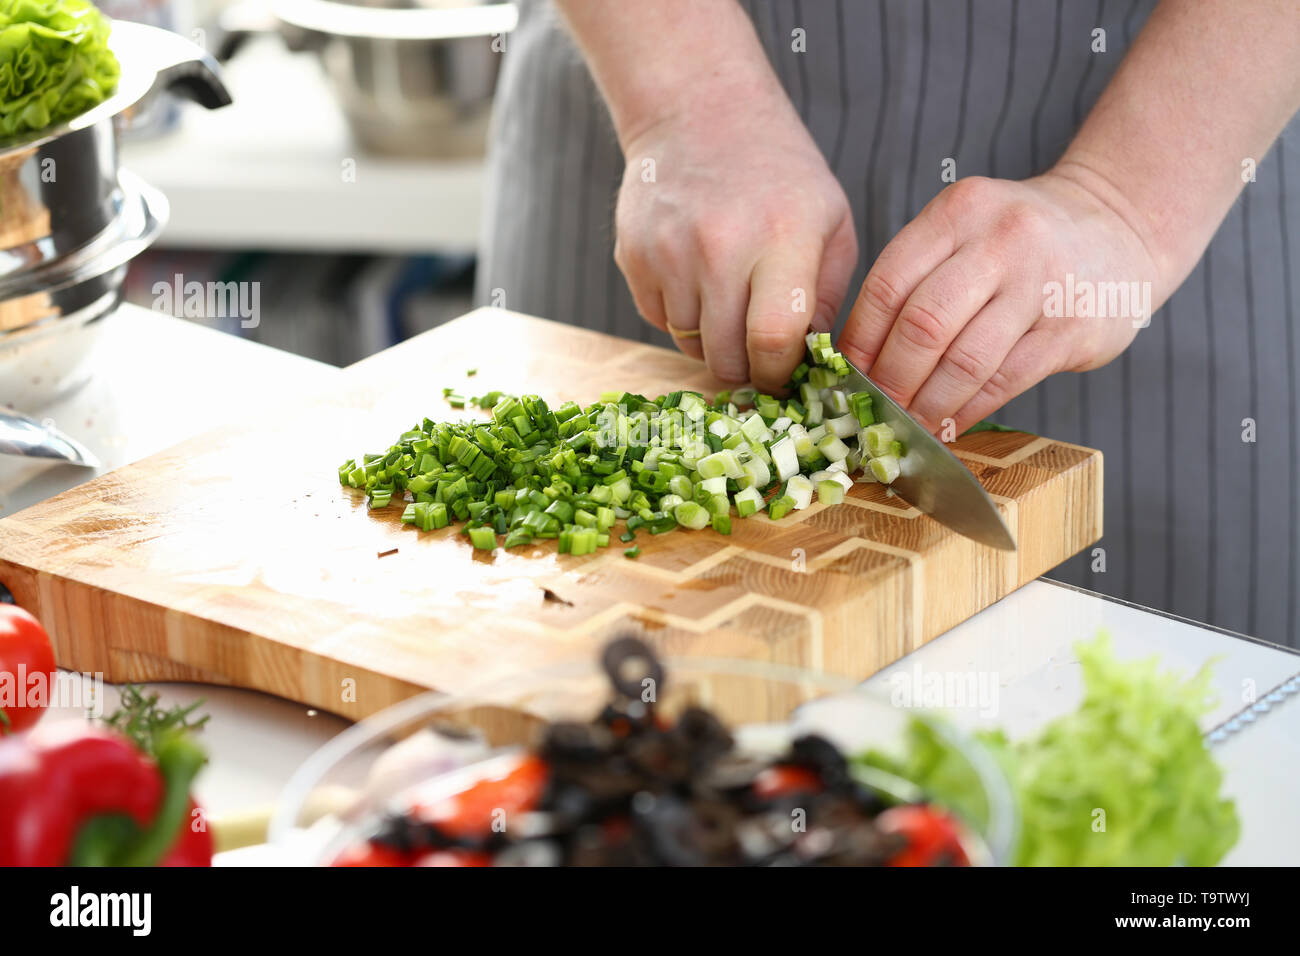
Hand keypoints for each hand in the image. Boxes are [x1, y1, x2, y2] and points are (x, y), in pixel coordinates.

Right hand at [614, 84, 856, 391]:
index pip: (773, 341)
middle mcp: (719, 248)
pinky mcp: (634, 257)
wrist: (699, 113)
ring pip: (690, 346)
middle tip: (759, 352)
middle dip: (746, 369)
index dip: (779, 373)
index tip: (785, 374)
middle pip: (726, 358)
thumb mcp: (831, 222)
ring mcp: (669, 254)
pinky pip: (660, 322)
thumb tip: (810, 362)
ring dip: (713, 342)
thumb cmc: (779, 173)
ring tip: (730, 303)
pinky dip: (682, 317)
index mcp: (781, 239)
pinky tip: (698, 281)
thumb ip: (828, 297)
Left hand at [840, 171, 1164, 434]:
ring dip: (926, 405)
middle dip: (890, 379)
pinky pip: (1004, 381)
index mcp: (958, 213)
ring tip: (907, 428)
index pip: (888, 284)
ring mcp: (1040, 284)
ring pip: (963, 361)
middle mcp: (999, 240)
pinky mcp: (1071, 329)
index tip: (844, 377)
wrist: (1121, 228)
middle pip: (922, 325)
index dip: (860, 340)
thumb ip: (918, 278)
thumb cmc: (1023, 242)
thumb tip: (858, 358)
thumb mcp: (968, 230)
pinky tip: (948, 425)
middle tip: (874, 410)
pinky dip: (967, 411)